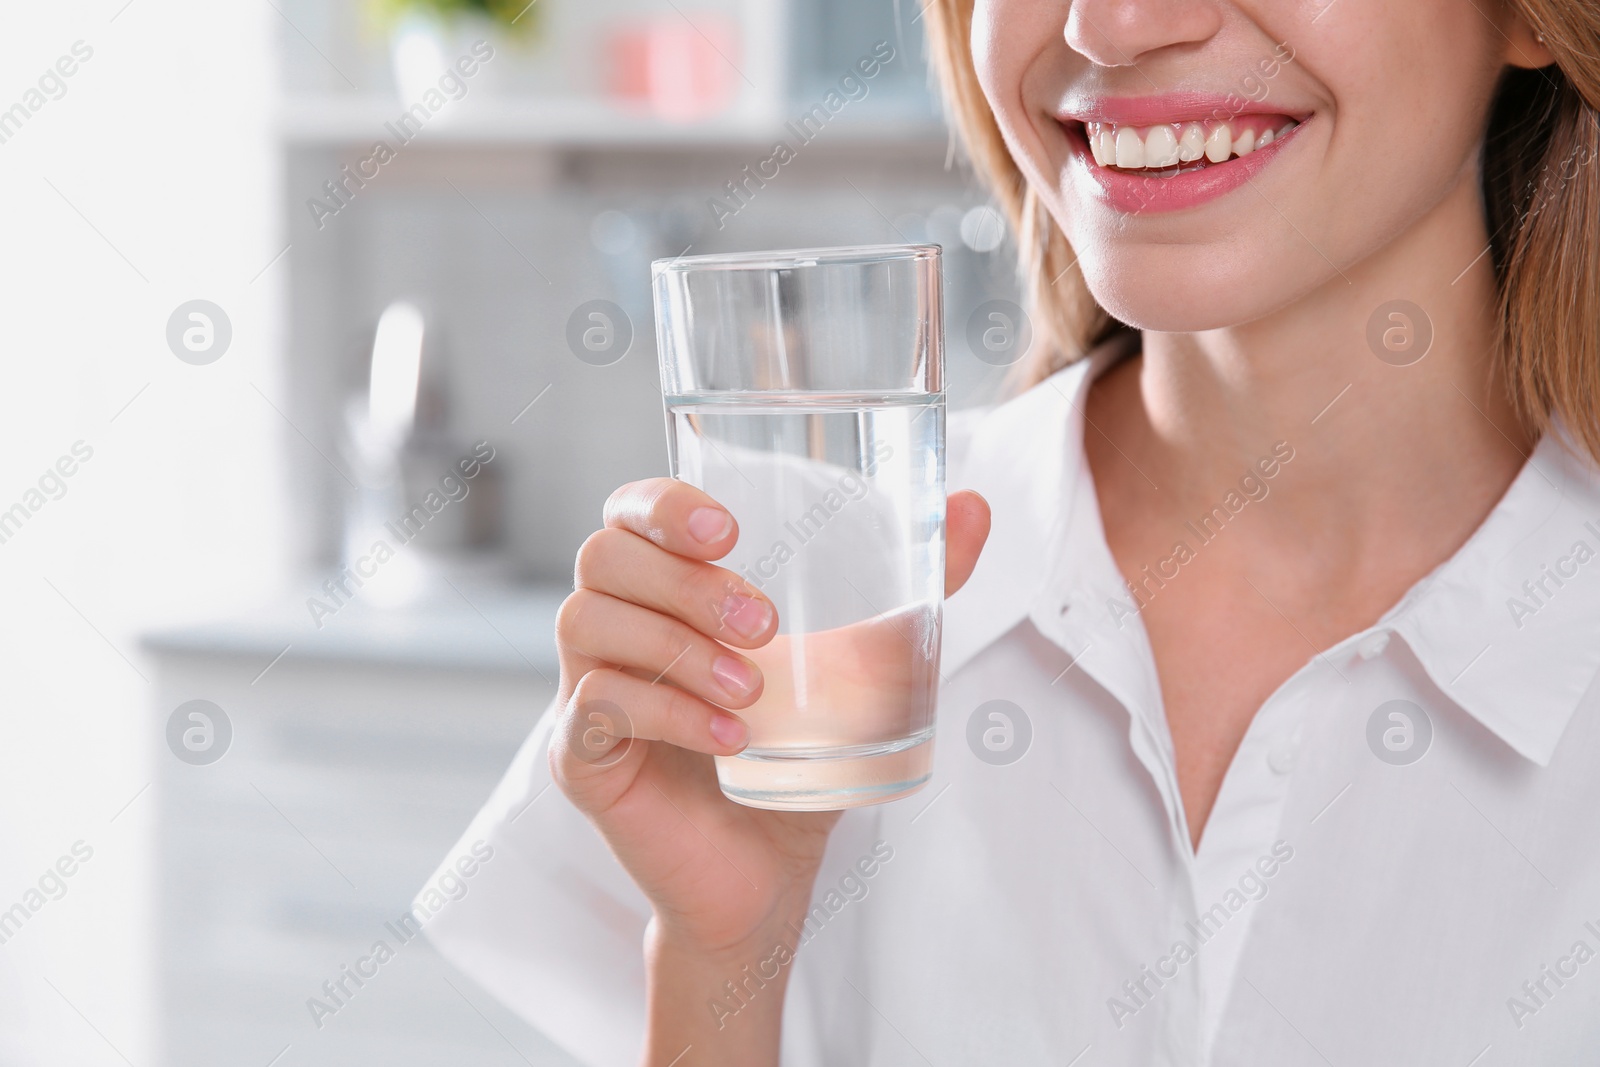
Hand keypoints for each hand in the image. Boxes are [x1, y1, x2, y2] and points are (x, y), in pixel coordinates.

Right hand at [549, 479, 989, 1059]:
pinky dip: (667, 712)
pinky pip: (595, 708)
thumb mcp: (864, 666)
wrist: (769, 873)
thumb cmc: (801, 756)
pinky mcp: (582, 760)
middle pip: (603, 558)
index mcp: (665, 592)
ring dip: (679, 646)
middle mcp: (614, 630)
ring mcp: (586, 692)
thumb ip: (915, 589)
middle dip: (686, 582)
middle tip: (767, 626)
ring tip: (754, 688)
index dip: (662, 504)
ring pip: (587, 622)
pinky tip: (731, 738)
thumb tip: (975, 509)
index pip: (629, 513)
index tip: (728, 529)